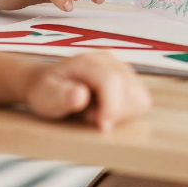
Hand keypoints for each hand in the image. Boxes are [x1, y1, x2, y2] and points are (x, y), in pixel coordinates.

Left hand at [24, 53, 151, 131]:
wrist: (49, 84)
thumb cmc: (47, 91)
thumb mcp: (46, 95)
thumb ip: (62, 95)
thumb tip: (81, 94)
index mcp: (88, 60)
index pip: (111, 80)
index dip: (111, 106)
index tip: (101, 126)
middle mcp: (109, 59)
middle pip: (129, 89)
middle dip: (114, 112)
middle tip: (89, 117)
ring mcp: (121, 68)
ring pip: (140, 97)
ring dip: (122, 113)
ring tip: (97, 113)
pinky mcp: (129, 81)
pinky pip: (142, 101)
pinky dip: (128, 113)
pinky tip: (108, 111)